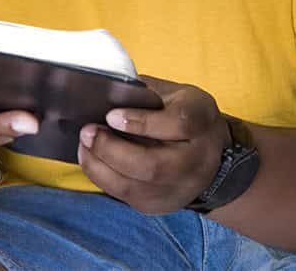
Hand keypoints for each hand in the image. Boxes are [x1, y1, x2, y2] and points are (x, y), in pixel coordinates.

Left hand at [77, 76, 228, 214]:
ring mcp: (181, 189)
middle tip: (88, 132)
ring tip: (84, 145)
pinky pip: (127, 197)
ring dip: (101, 166)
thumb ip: (144, 91)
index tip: (111, 115)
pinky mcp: (163, 204)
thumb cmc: (183, 115)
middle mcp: (197, 161)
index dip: (142, 121)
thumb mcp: (174, 93)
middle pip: (153, 166)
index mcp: (201, 122)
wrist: (211, 156)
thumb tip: (107, 91)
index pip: (178, 124)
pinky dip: (103, 178)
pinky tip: (91, 159)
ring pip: (137, 187)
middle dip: (112, 150)